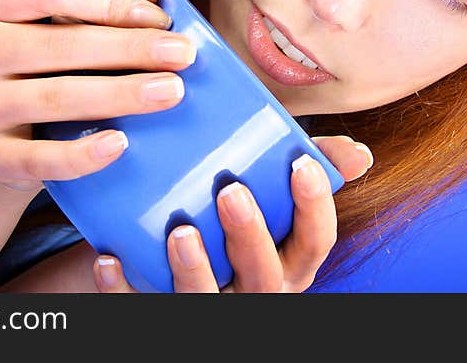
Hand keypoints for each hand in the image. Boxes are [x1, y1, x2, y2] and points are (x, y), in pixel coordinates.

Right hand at [0, 0, 195, 190]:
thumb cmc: (55, 55)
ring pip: (53, 98)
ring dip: (119, 95)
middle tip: (183, 56)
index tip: (161, 18)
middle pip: (58, 45)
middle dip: (129, 49)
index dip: (109, 2)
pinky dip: (80, 155)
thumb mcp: (80, 7)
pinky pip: (37, 159)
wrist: (6, 133)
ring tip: (171, 92)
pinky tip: (120, 144)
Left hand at [91, 135, 373, 291]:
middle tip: (230, 191)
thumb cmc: (225, 214)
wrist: (164, 252)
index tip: (300, 162)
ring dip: (194, 268)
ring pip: (205, 302)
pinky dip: (124, 288)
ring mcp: (208, 304)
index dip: (314, 207)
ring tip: (179, 231)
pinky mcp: (160, 312)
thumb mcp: (268, 192)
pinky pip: (141, 309)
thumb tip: (358, 155)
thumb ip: (303, 167)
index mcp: (286, 260)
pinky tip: (109, 257)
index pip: (315, 242)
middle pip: (264, 277)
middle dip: (249, 236)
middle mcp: (254, 289)